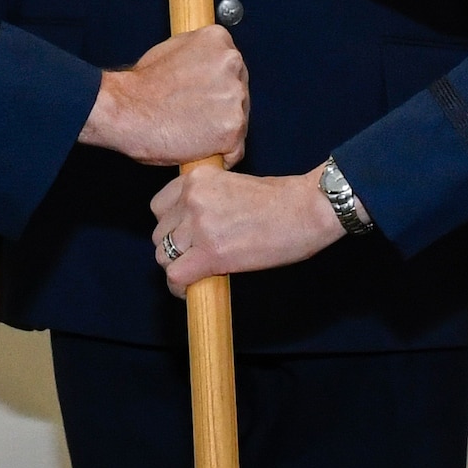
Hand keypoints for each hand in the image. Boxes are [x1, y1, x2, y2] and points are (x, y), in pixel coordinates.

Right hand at [79, 24, 247, 167]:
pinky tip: (198, 147)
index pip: (234, 68)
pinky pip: (236, 150)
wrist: (125, 110)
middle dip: (222, 108)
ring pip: (240, 121)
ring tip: (191, 130)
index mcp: (219, 40)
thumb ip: (200, 54)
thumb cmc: (141, 86)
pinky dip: (221, 154)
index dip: (217, 86)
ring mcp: (235, 97)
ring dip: (220, 131)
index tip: (203, 96)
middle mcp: (233, 64)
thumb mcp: (172, 48)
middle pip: (241, 93)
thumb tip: (210, 63)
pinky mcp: (232, 129)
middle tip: (193, 115)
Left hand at [148, 162, 344, 294]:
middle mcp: (191, 198)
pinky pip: (176, 277)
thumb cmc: (282, 199)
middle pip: (160, 233)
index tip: (186, 237)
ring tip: (199, 273)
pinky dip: (181, 288)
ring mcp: (199, 225)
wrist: (307, 209)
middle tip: (197, 257)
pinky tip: (195, 289)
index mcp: (197, 178)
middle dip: (176, 248)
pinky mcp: (210, 253)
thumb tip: (192, 228)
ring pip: (164, 256)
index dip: (172, 226)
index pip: (159, 207)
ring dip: (179, 267)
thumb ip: (207, 200)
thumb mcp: (233, 185)